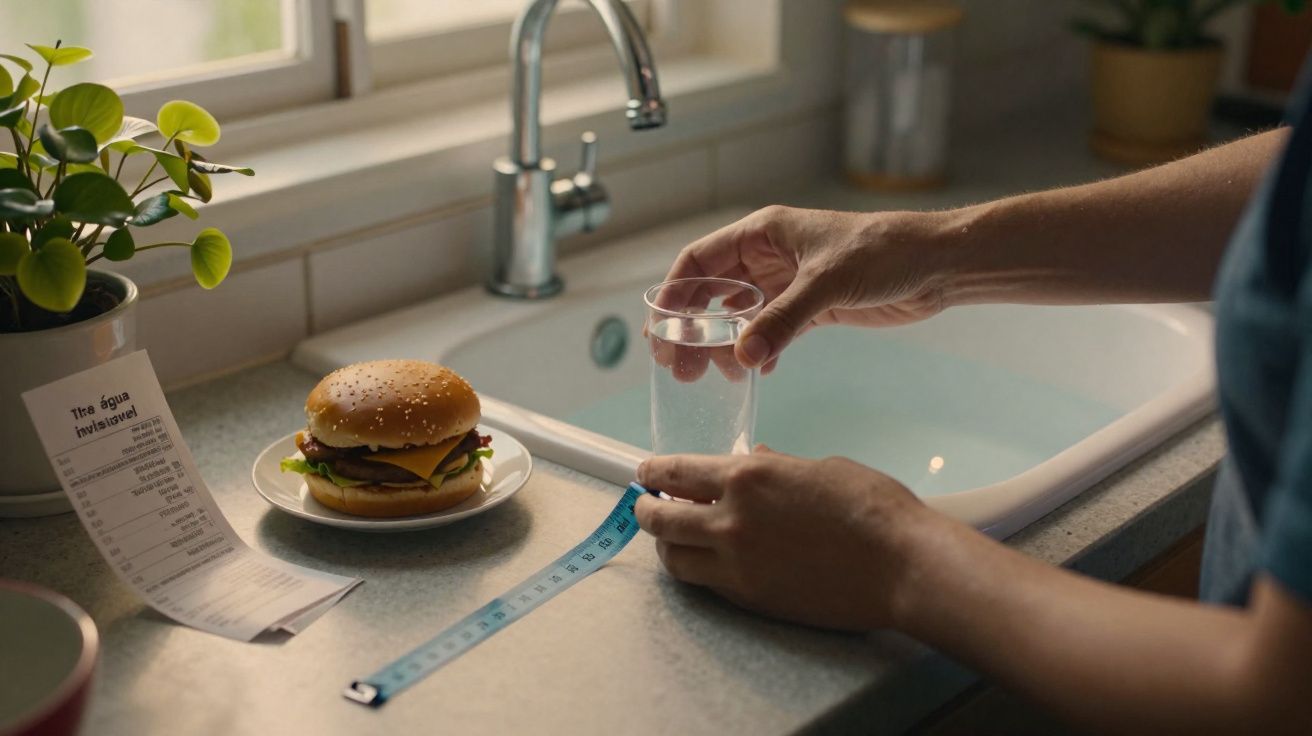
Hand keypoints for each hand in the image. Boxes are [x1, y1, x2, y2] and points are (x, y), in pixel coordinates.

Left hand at [634, 446, 932, 630]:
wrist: (902, 565)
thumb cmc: (873, 507)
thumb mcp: (820, 468)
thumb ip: (777, 465)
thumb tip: (754, 456)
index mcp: (747, 475)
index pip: (675, 472)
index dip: (653, 472)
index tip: (645, 473)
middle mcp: (730, 519)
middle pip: (660, 519)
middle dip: (645, 510)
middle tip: (645, 506)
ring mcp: (737, 563)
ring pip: (674, 558)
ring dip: (666, 546)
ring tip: (671, 539)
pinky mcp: (750, 598)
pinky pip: (704, 583)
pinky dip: (695, 570)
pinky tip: (704, 562)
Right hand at [666, 206, 953, 372]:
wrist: (937, 264)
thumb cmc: (885, 252)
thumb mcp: (827, 283)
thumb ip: (783, 319)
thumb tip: (743, 356)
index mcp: (763, 233)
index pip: (700, 260)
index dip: (675, 294)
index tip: (661, 330)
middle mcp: (769, 256)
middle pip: (713, 292)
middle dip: (692, 328)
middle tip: (679, 366)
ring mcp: (789, 282)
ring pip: (739, 315)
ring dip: (723, 344)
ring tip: (715, 375)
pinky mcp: (812, 307)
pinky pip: (771, 330)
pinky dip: (760, 350)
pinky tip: (756, 371)